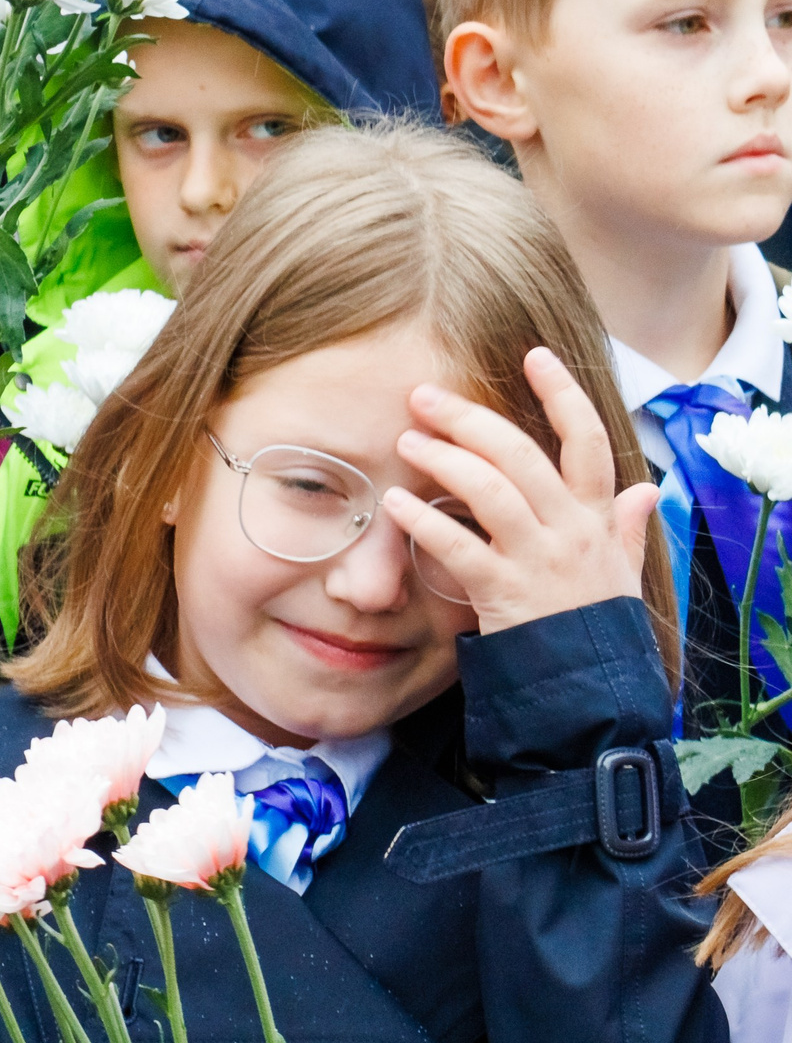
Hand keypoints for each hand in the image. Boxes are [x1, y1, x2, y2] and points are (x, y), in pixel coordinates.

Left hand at [382, 347, 660, 636]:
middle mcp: (572, 529)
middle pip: (522, 454)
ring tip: (407, 440)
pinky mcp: (505, 593)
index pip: (588, 438)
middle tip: (424, 396)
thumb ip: (629, 529)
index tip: (533, 355)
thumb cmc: (595, 626)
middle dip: (470, 418)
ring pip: (491, 490)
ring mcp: (539, 559)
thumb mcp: (623, 574)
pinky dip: (424, 521)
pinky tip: (395, 503)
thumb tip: (648, 490)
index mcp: (598, 517)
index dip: (563, 393)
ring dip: (444, 459)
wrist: (590, 688)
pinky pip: (459, 548)